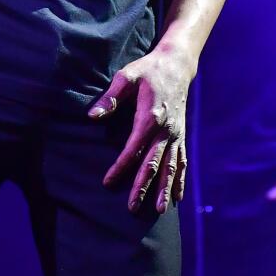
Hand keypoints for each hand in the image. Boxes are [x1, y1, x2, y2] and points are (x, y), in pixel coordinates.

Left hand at [91, 46, 193, 213]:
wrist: (177, 65)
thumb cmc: (148, 69)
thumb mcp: (127, 76)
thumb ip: (111, 97)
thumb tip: (93, 116)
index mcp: (150, 116)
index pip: (133, 148)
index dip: (120, 166)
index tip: (108, 182)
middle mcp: (166, 129)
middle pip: (153, 162)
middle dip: (142, 186)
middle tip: (132, 207)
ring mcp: (176, 134)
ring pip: (170, 166)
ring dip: (165, 189)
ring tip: (159, 210)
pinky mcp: (182, 135)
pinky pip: (182, 161)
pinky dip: (180, 179)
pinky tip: (178, 197)